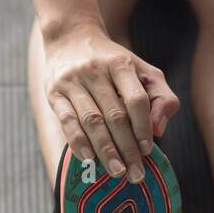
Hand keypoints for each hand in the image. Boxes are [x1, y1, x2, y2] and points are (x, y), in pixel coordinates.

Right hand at [43, 23, 179, 182]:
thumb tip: (158, 130)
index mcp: (120, 63)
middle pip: (114, 115)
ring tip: (116, 172)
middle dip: (126, 147)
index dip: (143, 127)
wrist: (70, 39)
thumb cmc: (113, 62)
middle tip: (135, 173)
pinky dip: (78, 142)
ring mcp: (72, 81)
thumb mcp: (143, 70)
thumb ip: (160, 97)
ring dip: (105, 150)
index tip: (148, 150)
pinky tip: (89, 159)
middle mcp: (95, 70)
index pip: (136, 99)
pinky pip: (67, 121)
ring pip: (91, 121)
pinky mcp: (54, 93)